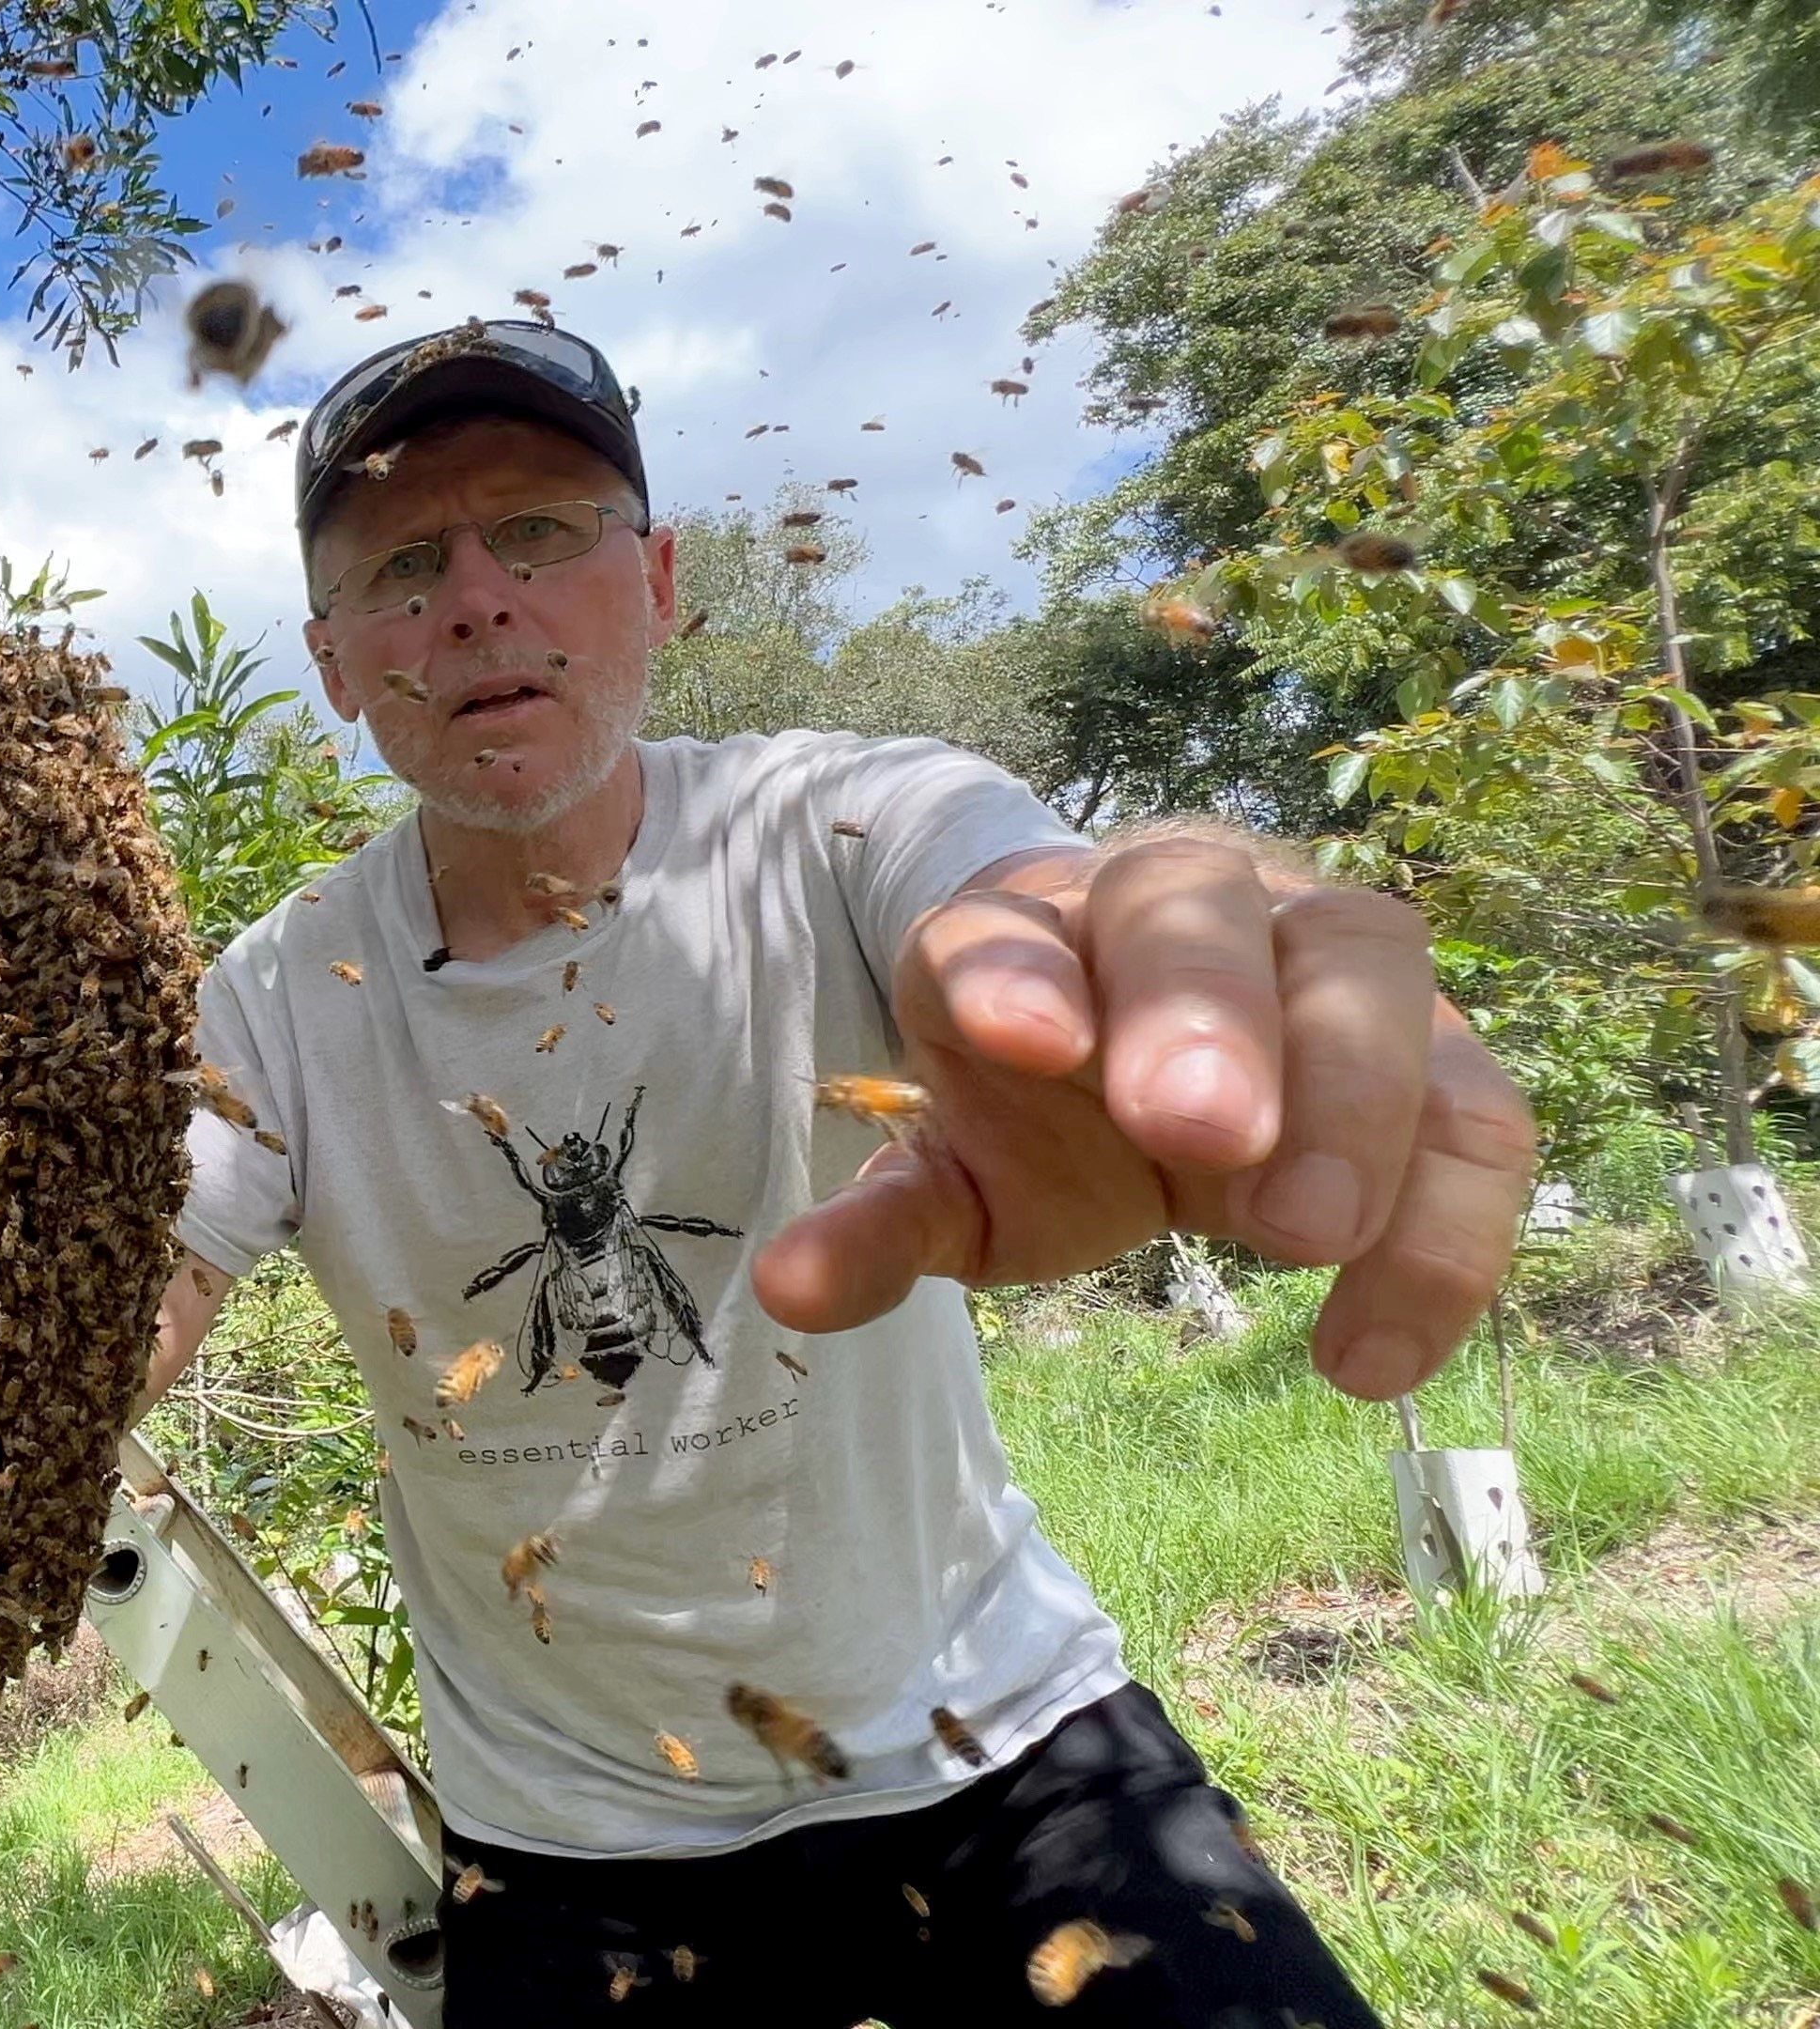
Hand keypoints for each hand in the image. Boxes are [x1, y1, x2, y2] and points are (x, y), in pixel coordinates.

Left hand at [750, 835, 1538, 1399]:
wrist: (1149, 1050)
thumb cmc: (1040, 1104)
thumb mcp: (953, 1173)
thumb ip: (881, 1226)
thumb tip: (788, 1291)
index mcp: (1024, 925)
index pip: (1002, 926)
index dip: (1013, 976)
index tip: (1021, 1044)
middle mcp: (1178, 901)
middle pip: (1197, 907)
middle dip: (1205, 1014)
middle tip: (1201, 1135)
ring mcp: (1318, 950)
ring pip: (1368, 965)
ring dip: (1351, 1094)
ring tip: (1301, 1238)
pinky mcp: (1433, 1044)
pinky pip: (1474, 1114)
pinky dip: (1447, 1231)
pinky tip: (1368, 1356)